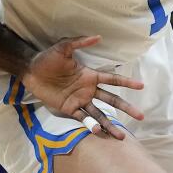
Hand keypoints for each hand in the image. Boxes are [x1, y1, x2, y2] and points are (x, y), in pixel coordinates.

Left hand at [21, 35, 144, 140]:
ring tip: (121, 136)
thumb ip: (80, 42)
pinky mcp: (69, 109)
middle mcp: (88, 90)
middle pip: (111, 100)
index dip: (126, 82)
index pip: (112, 80)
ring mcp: (79, 101)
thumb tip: (98, 36)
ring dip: (110, 124)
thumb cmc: (47, 58)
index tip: (141, 86)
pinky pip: (83, 119)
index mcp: (90, 75)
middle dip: (126, 108)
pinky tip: (99, 132)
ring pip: (99, 115)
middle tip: (141, 116)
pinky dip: (91, 126)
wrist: (30, 71)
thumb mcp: (63, 47)